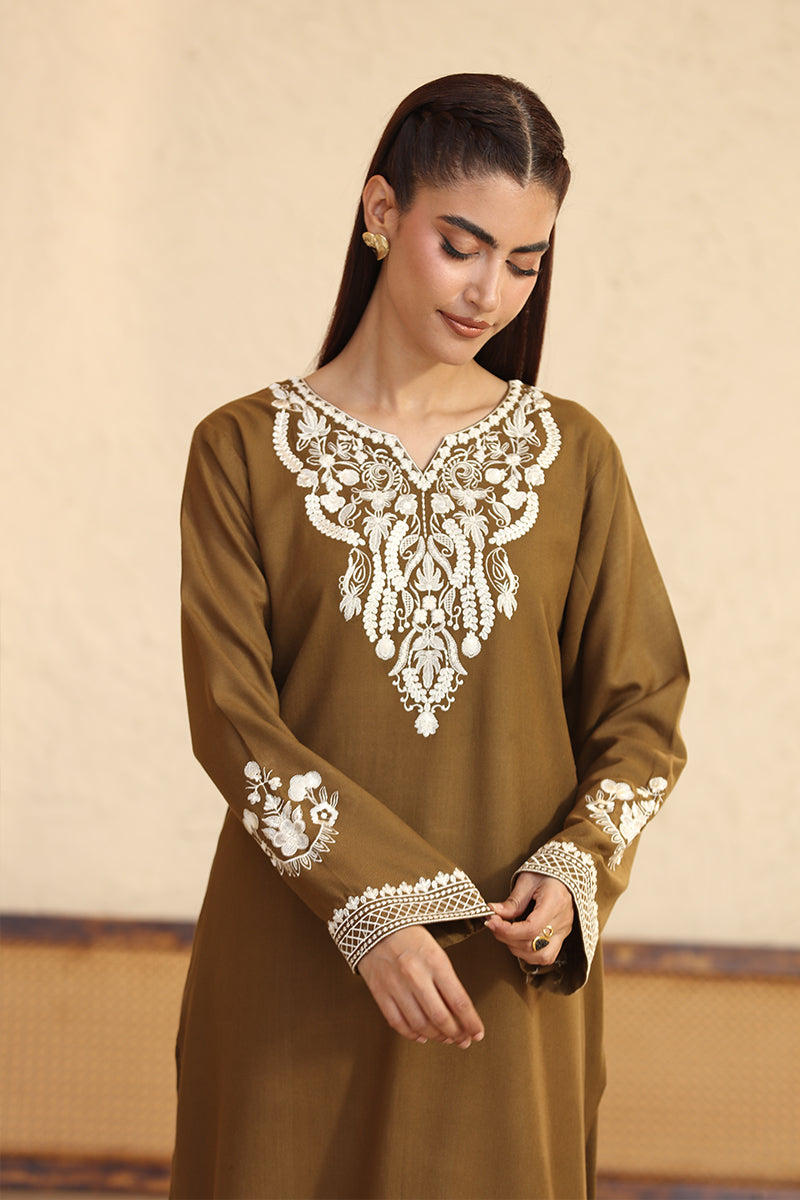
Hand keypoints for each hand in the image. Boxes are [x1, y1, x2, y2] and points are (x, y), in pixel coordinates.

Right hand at [358, 924, 484, 1047]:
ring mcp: (395, 984)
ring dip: (436, 1037)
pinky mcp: (379, 991)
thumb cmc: (408, 932)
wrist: (373, 919)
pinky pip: (397, 1022)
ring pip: (420, 1024)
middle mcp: (415, 974)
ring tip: (445, 1038)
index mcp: (435, 960)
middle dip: (456, 1034)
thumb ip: (447, 977)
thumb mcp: (435, 948)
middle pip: (441, 1018)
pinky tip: (421, 1036)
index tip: (477, 1033)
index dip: (471, 1022)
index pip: (459, 1001)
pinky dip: (411, 1034)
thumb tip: (460, 1009)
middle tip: (463, 1040)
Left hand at [484, 872, 572, 968]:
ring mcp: (564, 930)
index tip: (492, 922)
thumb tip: (494, 912)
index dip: (508, 931)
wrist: (562, 873)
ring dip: (519, 950)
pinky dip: (530, 953)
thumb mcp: (526, 881)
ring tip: (506, 934)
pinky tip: (518, 941)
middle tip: (494, 925)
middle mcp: (563, 920)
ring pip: (543, 956)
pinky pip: (547, 955)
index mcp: (555, 902)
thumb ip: (512, 901)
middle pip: (535, 945)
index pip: (531, 928)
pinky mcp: (562, 936)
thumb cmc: (545, 873)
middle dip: (509, 939)